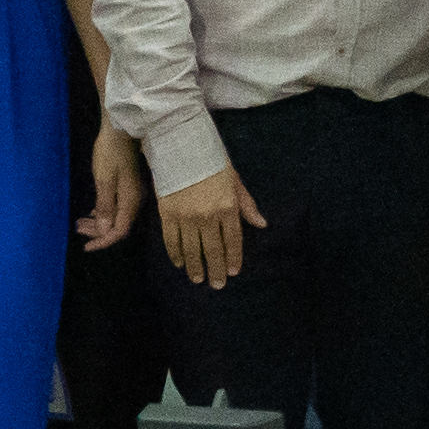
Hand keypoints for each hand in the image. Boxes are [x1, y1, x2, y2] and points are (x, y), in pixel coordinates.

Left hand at [80, 129, 143, 251]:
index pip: (119, 231)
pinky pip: (116, 207)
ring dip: (99, 222)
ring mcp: (132, 193)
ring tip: (80, 223)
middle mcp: (135, 200)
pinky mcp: (127, 186)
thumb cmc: (110, 153)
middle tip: (78, 229)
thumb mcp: (104, 181)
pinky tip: (92, 212)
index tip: (86, 247)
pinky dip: (103, 212)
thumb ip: (105, 207)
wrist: (120, 129)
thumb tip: (104, 231)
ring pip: (116, 216)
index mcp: (131, 201)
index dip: (103, 241)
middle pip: (118, 226)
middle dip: (98, 232)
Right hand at [158, 159, 265, 290]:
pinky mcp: (167, 214)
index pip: (233, 240)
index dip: (233, 258)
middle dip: (216, 270)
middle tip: (217, 285)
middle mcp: (208, 215)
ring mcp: (186, 216)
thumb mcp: (234, 180)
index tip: (233, 272)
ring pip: (192, 249)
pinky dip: (176, 254)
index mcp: (227, 207)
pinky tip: (180, 263)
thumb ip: (246, 204)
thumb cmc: (211, 160)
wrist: (181, 144)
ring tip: (198, 279)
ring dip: (196, 267)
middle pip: (213, 250)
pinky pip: (172, 240)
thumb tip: (261, 224)